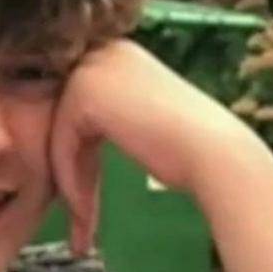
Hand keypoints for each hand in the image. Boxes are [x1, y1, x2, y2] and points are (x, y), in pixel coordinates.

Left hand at [48, 38, 261, 255]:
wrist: (214, 152)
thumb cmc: (190, 147)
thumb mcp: (142, 119)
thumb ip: (110, 117)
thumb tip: (75, 138)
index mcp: (119, 53)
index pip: (78, 106)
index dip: (76, 152)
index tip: (84, 196)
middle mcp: (103, 51)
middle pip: (64, 118)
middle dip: (68, 166)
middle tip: (80, 213)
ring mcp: (92, 67)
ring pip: (58, 132)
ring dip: (70, 179)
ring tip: (84, 221)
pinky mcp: (83, 91)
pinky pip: (60, 141)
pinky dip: (69, 178)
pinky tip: (85, 210)